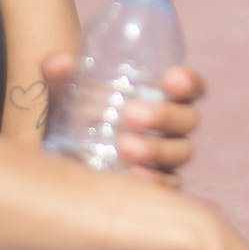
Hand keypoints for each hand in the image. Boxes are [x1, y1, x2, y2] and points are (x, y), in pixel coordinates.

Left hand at [39, 54, 204, 184]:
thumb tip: (58, 63)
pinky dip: (156, 182)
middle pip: (187, 119)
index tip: (170, 79)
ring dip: (156, 148)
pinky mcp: (158, 186)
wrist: (63, 160)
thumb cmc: (75, 118)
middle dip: (164, 115)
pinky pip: (169, 186)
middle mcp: (171, 128)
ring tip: (124, 147)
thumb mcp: (65, 96)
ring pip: (179, 152)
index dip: (188, 82)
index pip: (190, 88)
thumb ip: (60, 77)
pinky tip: (134, 178)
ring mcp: (167, 159)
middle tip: (131, 114)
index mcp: (162, 97)